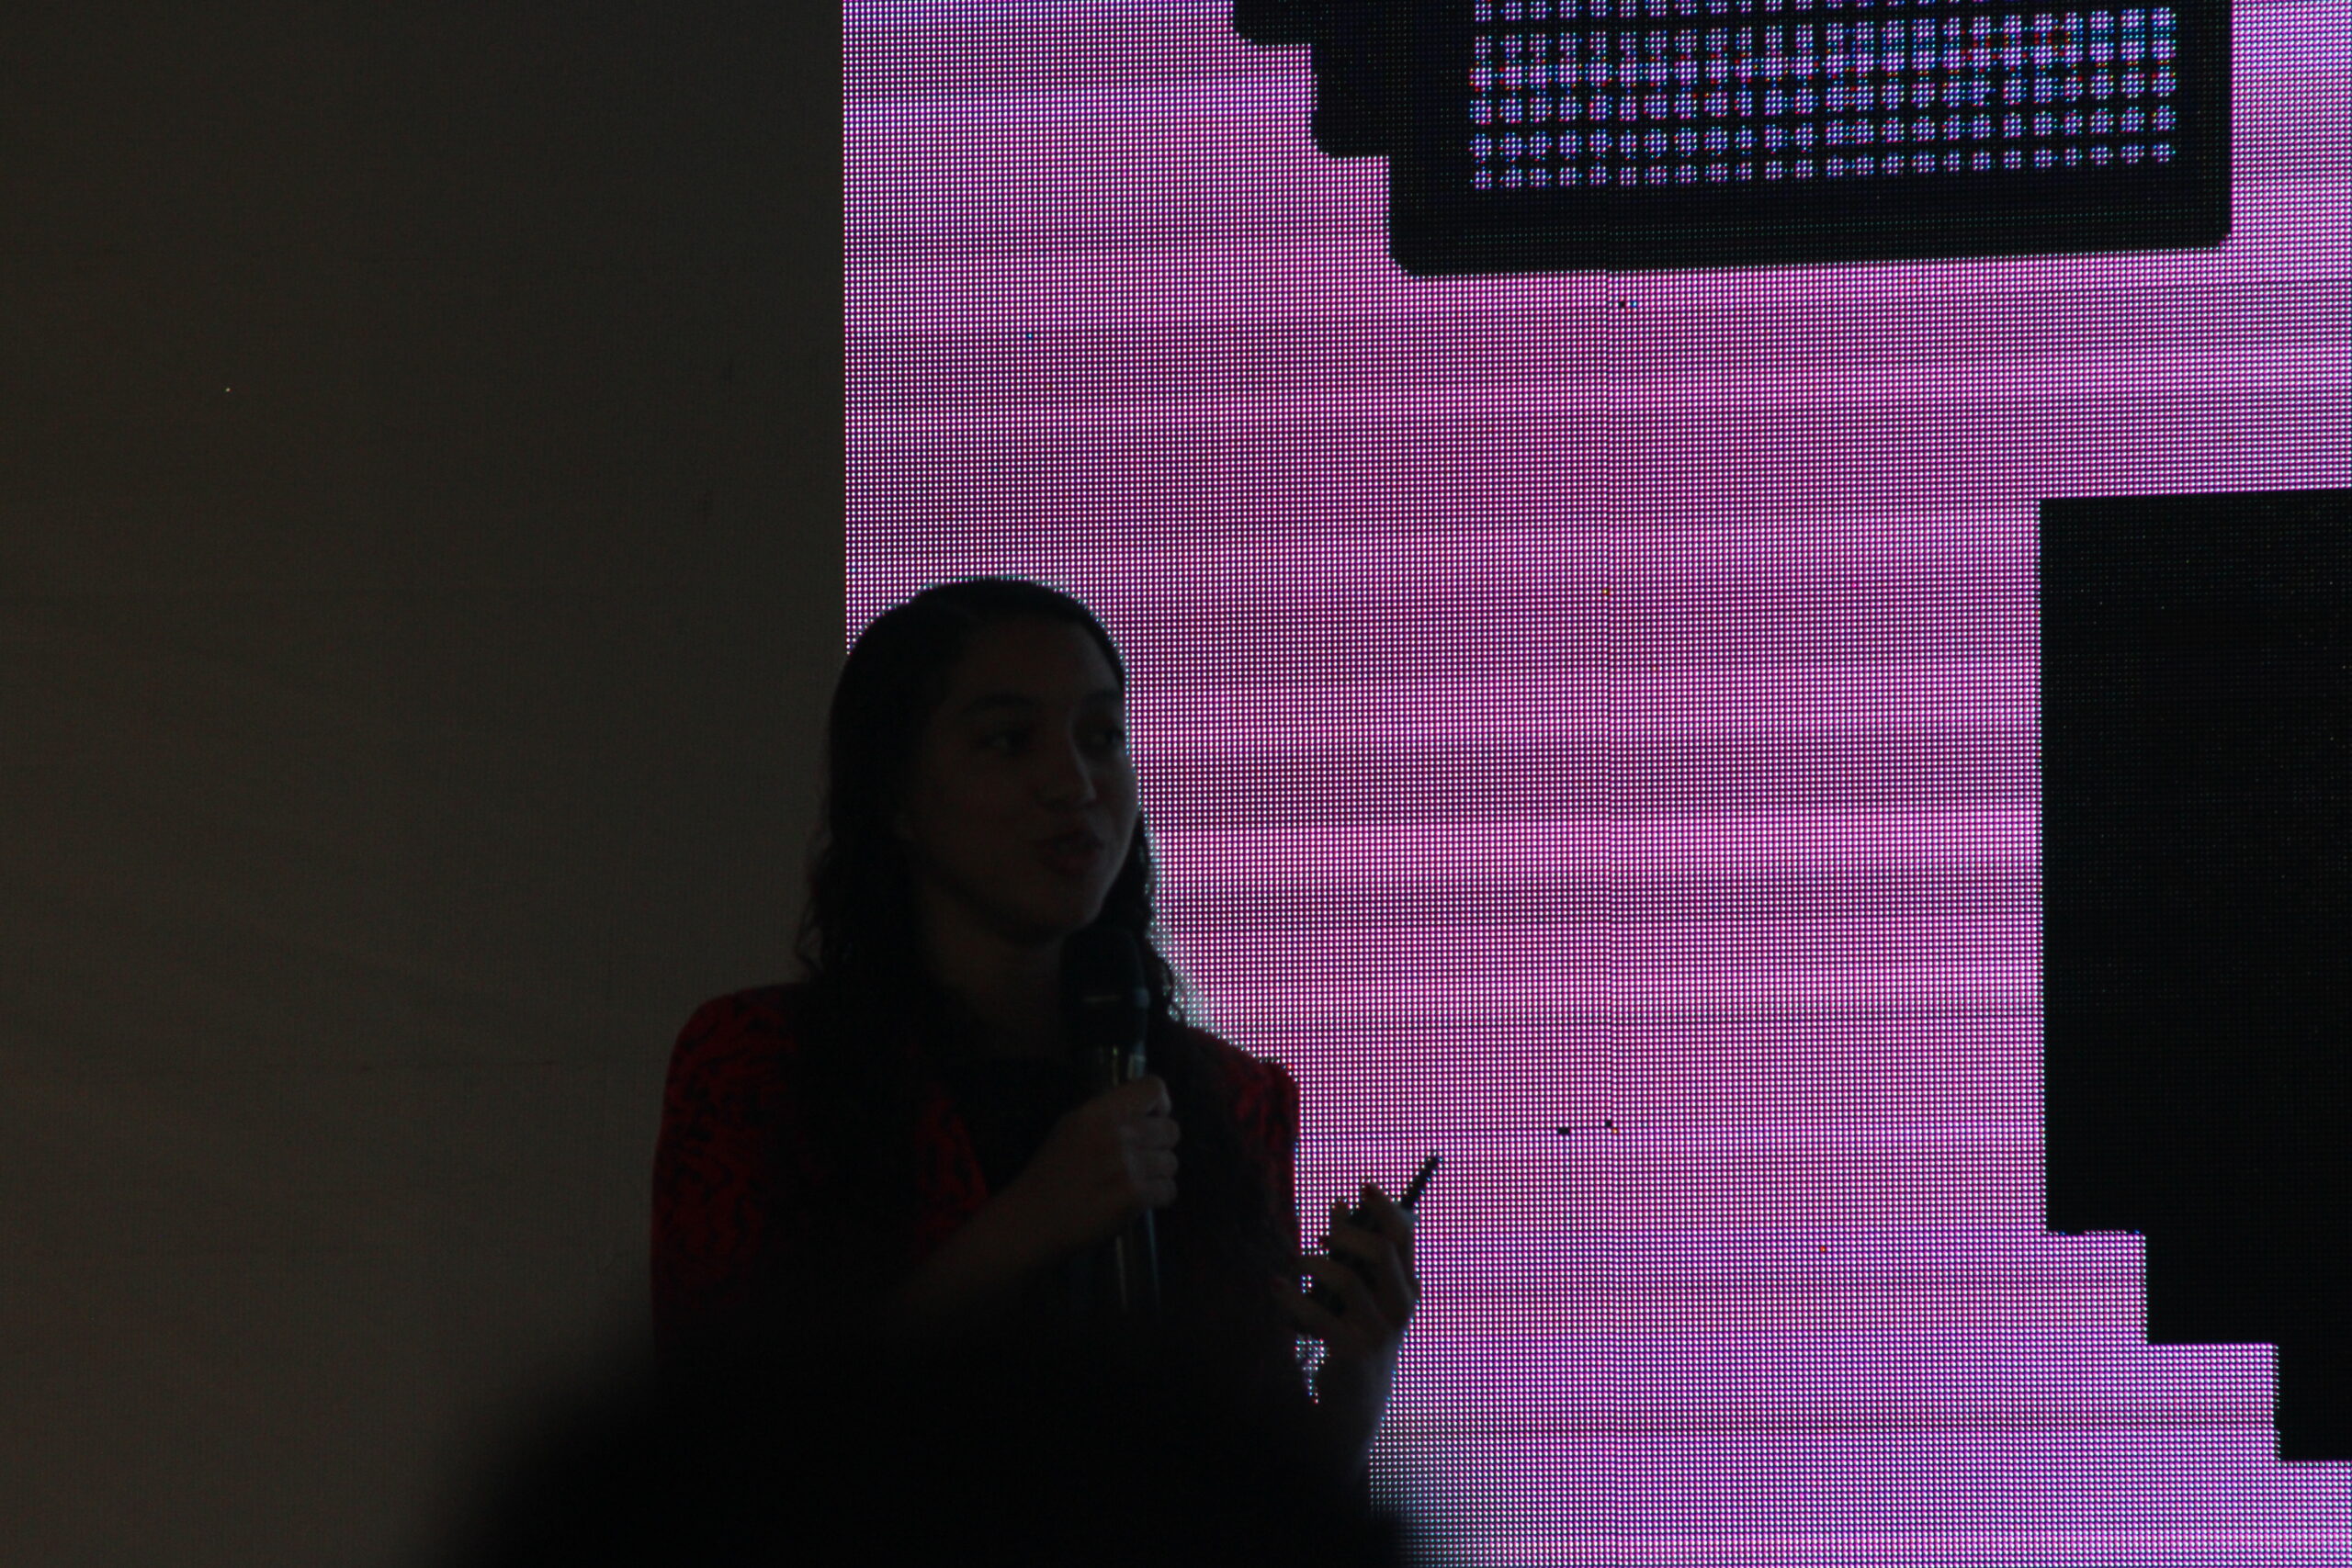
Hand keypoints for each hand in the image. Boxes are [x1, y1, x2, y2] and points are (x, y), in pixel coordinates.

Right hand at [1000, 1075, 1178, 1258]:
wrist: (1031, 1220)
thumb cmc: (1049, 1175)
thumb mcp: (1071, 1128)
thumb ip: (1108, 1116)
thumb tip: (1147, 1112)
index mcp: (1098, 1111)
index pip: (1153, 1088)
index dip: (1160, 1105)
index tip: (1151, 1120)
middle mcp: (1116, 1133)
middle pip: (1171, 1129)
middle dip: (1160, 1146)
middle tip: (1141, 1160)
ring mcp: (1126, 1165)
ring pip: (1172, 1162)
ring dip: (1159, 1174)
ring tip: (1135, 1183)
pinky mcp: (1134, 1196)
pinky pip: (1168, 1190)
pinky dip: (1158, 1197)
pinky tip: (1138, 1201)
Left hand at [1273, 1182, 1419, 1374]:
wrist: (1356, 1398)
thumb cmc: (1356, 1332)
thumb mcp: (1361, 1292)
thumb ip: (1353, 1252)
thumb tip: (1339, 1205)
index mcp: (1408, 1287)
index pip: (1406, 1238)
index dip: (1386, 1209)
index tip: (1364, 1187)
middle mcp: (1401, 1308)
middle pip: (1381, 1251)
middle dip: (1346, 1232)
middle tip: (1321, 1235)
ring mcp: (1379, 1331)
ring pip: (1346, 1279)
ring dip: (1314, 1263)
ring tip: (1296, 1262)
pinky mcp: (1352, 1351)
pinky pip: (1318, 1314)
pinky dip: (1292, 1296)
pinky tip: (1276, 1285)